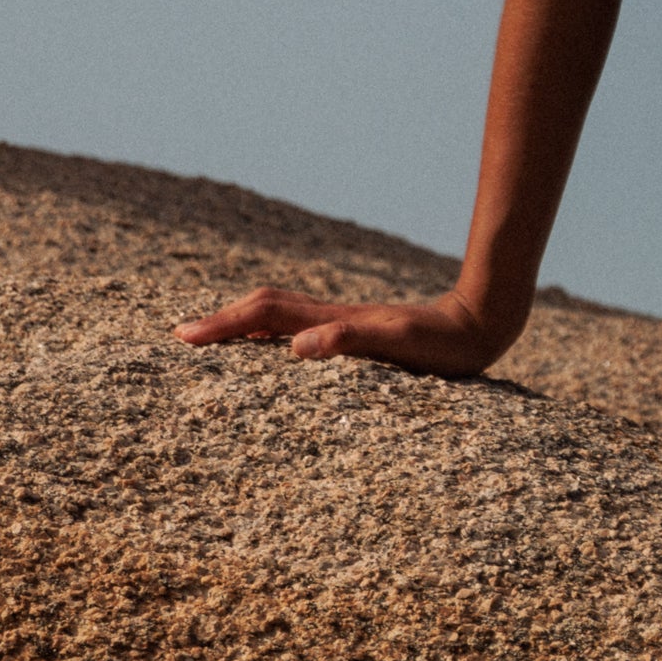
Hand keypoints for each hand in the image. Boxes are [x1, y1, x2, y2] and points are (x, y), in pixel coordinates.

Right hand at [171, 285, 517, 374]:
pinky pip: (301, 331)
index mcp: (332, 321)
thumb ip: (349, 340)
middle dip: (221, 321)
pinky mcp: (359, 334)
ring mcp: (344, 324)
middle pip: (264, 310)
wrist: (480, 324)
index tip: (183, 337)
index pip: (264, 315)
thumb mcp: (399, 344)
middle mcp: (332, 319)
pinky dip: (272, 335)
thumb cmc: (442, 342)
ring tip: (211, 340)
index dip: (223, 324)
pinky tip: (271, 350)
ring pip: (279, 317)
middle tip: (181, 336)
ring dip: (242, 325)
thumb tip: (294, 348)